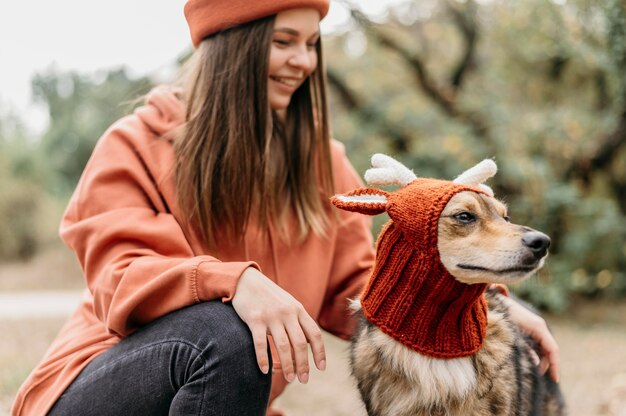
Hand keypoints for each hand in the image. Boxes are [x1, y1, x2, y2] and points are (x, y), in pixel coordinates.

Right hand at [231, 267, 325, 383]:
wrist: (246, 280)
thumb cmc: (269, 296)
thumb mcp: (288, 304)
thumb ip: (299, 321)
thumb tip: (309, 344)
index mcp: (298, 310)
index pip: (314, 334)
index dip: (319, 352)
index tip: (321, 368)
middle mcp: (287, 313)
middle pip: (300, 343)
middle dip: (303, 364)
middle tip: (304, 380)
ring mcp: (271, 316)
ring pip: (283, 346)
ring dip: (287, 365)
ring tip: (289, 378)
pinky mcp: (254, 319)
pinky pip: (261, 344)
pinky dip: (263, 359)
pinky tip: (264, 370)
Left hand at [501, 296, 559, 381]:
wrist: (493, 301)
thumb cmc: (502, 316)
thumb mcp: (514, 335)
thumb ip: (526, 349)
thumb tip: (535, 364)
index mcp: (539, 327)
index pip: (553, 349)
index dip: (555, 365)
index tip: (554, 380)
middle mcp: (539, 326)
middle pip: (549, 350)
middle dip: (546, 364)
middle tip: (537, 377)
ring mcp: (535, 327)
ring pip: (542, 347)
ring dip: (540, 359)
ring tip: (533, 372)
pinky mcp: (529, 328)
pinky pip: (536, 343)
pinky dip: (534, 353)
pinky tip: (530, 362)